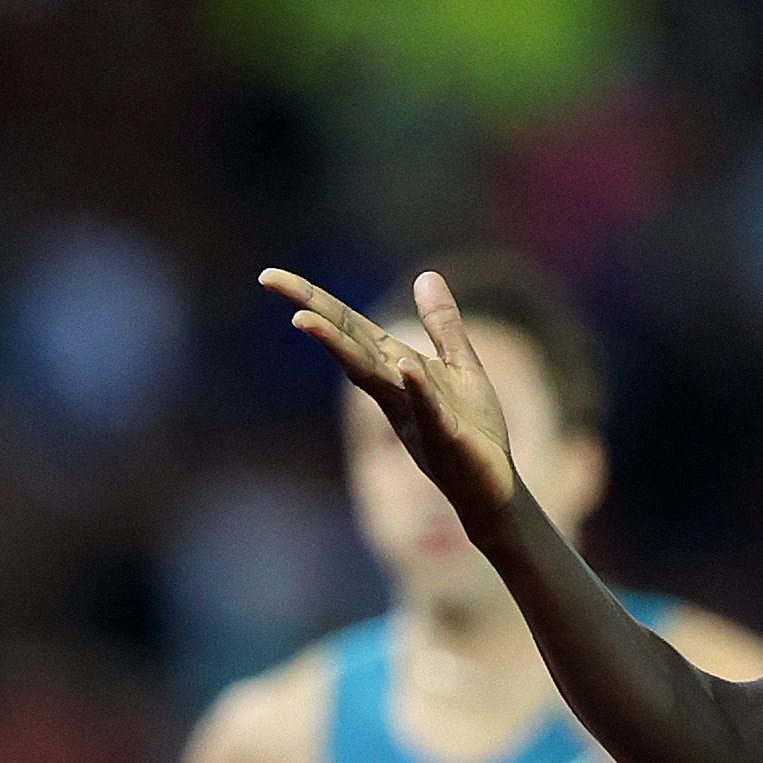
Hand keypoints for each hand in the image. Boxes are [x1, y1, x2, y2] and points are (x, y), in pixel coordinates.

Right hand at [262, 267, 521, 528]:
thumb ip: (442, 323)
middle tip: (269, 280)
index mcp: (395, 367)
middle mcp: (394, 387)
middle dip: (310, 309)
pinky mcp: (445, 436)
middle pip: (347, 342)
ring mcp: (414, 412)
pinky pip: (428, 408)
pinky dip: (417, 387)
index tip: (272, 275)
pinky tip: (406, 364)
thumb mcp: (460, 364)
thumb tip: (426, 274)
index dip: (313, 298)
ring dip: (339, 346)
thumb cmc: (473, 430)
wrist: (493, 488)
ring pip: (371, 374)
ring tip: (304, 318)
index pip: (349, 327)